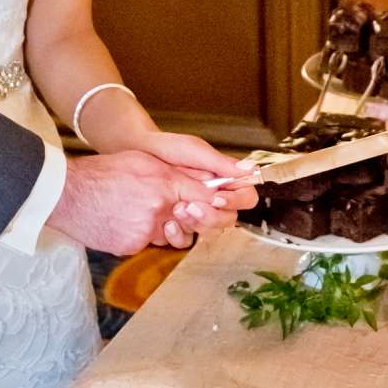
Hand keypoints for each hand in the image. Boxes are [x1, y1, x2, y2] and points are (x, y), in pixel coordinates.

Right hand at [50, 150, 243, 256]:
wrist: (66, 195)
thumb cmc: (100, 174)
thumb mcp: (142, 161)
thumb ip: (173, 173)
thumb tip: (201, 184)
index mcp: (164, 184)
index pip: (206, 197)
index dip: (216, 203)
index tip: (220, 204)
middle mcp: (158, 210)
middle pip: (194, 223)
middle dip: (195, 220)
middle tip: (184, 213)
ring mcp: (145, 231)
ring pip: (169, 234)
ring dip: (163, 227)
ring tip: (139, 211)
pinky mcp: (131, 246)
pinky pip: (146, 242)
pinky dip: (138, 234)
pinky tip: (121, 220)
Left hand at [138, 132, 257, 237]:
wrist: (137, 153)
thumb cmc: (167, 148)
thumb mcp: (194, 151)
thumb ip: (220, 163)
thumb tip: (250, 168)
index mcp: (224, 180)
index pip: (245, 197)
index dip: (236, 201)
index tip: (218, 197)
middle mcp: (213, 199)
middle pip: (229, 219)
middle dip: (212, 216)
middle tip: (191, 205)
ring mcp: (197, 212)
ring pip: (211, 231)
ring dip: (197, 224)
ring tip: (177, 209)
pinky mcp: (179, 224)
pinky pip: (188, 239)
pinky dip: (179, 235)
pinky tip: (167, 224)